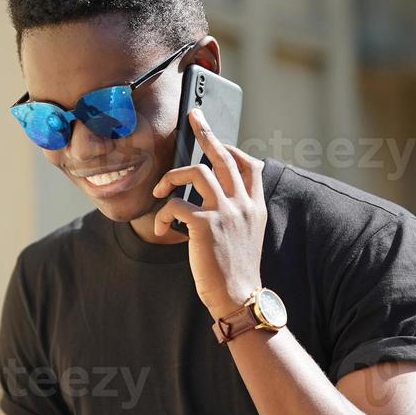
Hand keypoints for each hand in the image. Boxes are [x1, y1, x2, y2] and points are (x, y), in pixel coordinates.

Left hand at [152, 108, 267, 320]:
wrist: (239, 297)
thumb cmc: (237, 270)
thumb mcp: (248, 236)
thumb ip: (238, 213)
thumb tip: (217, 197)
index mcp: (255, 206)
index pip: (249, 164)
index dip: (231, 147)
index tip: (217, 140)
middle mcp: (243, 204)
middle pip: (223, 156)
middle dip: (206, 132)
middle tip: (193, 117)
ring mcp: (225, 212)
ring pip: (195, 172)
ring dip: (172, 177)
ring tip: (161, 190)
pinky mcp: (204, 224)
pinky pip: (175, 204)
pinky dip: (163, 214)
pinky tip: (164, 229)